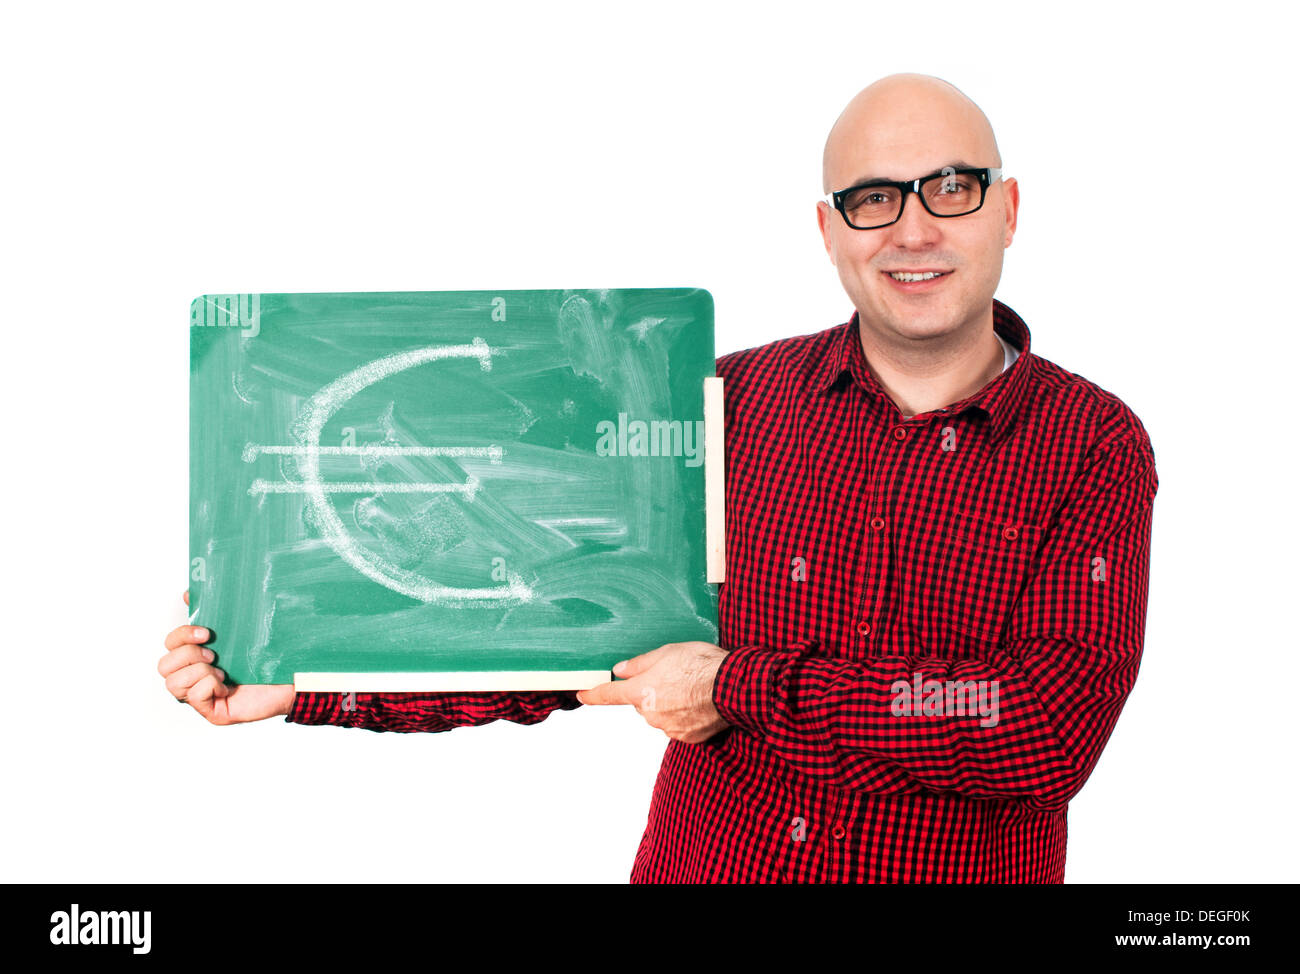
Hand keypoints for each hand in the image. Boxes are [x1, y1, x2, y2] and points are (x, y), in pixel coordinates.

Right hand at [158, 591, 294, 724]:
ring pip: (173, 684)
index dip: (181, 636)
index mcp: (197, 656)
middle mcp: (193, 678)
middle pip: (163, 666)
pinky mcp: (212, 712)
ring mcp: (200, 697)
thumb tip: (189, 594)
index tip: (207, 633)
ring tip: (222, 673)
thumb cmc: (268, 656)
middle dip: (188, 655)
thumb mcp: (240, 630)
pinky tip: (228, 688)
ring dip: (199, 673)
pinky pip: (195, 697)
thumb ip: (215, 612)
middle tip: (214, 655)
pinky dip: (211, 687)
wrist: (292, 678)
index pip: (169, 644)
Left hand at [577, 641, 729, 743]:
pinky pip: (678, 725)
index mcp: (641, 692)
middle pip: (641, 703)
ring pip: (660, 714)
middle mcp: (651, 714)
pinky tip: (699, 703)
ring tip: (691, 688)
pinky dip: (684, 715)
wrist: (734, 687)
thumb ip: (640, 664)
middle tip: (673, 676)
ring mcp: (669, 728)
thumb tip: (621, 670)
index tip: (582, 695)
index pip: (609, 695)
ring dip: (669, 703)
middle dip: (651, 691)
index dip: (593, 695)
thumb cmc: (702, 665)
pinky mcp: (688, 737)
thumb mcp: (667, 652)